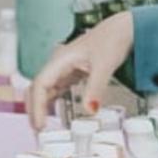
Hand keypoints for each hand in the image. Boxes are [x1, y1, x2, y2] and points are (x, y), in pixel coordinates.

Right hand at [27, 13, 133, 130]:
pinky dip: (52, 101)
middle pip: (37, 88)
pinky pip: (56, 88)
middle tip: (36, 129)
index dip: (37, 106)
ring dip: (41, 106)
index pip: (40, 85)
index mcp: (61, 59)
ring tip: (41, 125)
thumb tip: (90, 110)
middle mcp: (59, 63)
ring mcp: (65, 67)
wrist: (123, 28)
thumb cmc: (113, 38)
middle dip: (33, 108)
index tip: (40, 124)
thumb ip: (96, 88)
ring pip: (45, 89)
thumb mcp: (104, 65)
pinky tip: (53, 112)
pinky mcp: (73, 71)